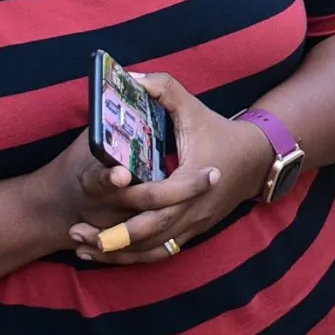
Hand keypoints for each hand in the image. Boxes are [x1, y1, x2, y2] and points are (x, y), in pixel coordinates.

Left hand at [68, 73, 275, 265]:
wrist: (257, 159)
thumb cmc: (220, 132)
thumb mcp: (193, 107)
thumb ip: (164, 88)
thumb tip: (130, 77)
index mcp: (192, 177)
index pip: (161, 194)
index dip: (132, 197)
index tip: (100, 198)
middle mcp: (193, 208)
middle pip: (150, 233)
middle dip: (112, 238)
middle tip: (77, 234)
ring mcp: (193, 224)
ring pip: (153, 249)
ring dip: (118, 253)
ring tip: (84, 249)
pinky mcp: (192, 233)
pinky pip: (161, 253)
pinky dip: (134, 257)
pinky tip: (108, 255)